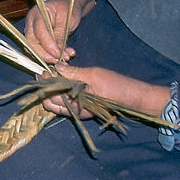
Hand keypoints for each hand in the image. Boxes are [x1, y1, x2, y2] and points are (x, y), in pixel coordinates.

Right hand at [24, 0, 95, 64]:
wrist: (68, 6)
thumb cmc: (68, 8)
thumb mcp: (67, 19)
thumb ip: (60, 34)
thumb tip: (57, 51)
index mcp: (37, 14)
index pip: (39, 32)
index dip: (48, 45)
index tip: (58, 54)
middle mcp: (31, 24)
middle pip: (32, 44)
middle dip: (45, 55)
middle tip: (60, 60)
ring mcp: (32, 33)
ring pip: (34, 50)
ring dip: (48, 57)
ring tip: (65, 58)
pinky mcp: (37, 40)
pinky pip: (40, 51)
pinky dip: (50, 56)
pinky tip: (63, 56)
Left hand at [43, 63, 170, 119]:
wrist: (135, 97)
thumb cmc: (117, 86)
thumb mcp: (94, 75)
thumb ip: (74, 73)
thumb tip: (57, 67)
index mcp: (76, 107)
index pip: (51, 98)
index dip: (45, 84)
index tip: (43, 71)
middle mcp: (75, 112)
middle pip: (51, 103)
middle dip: (45, 88)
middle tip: (45, 71)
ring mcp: (79, 110)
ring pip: (58, 102)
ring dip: (53, 89)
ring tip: (53, 74)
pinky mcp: (84, 106)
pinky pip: (67, 101)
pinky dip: (63, 91)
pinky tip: (64, 78)